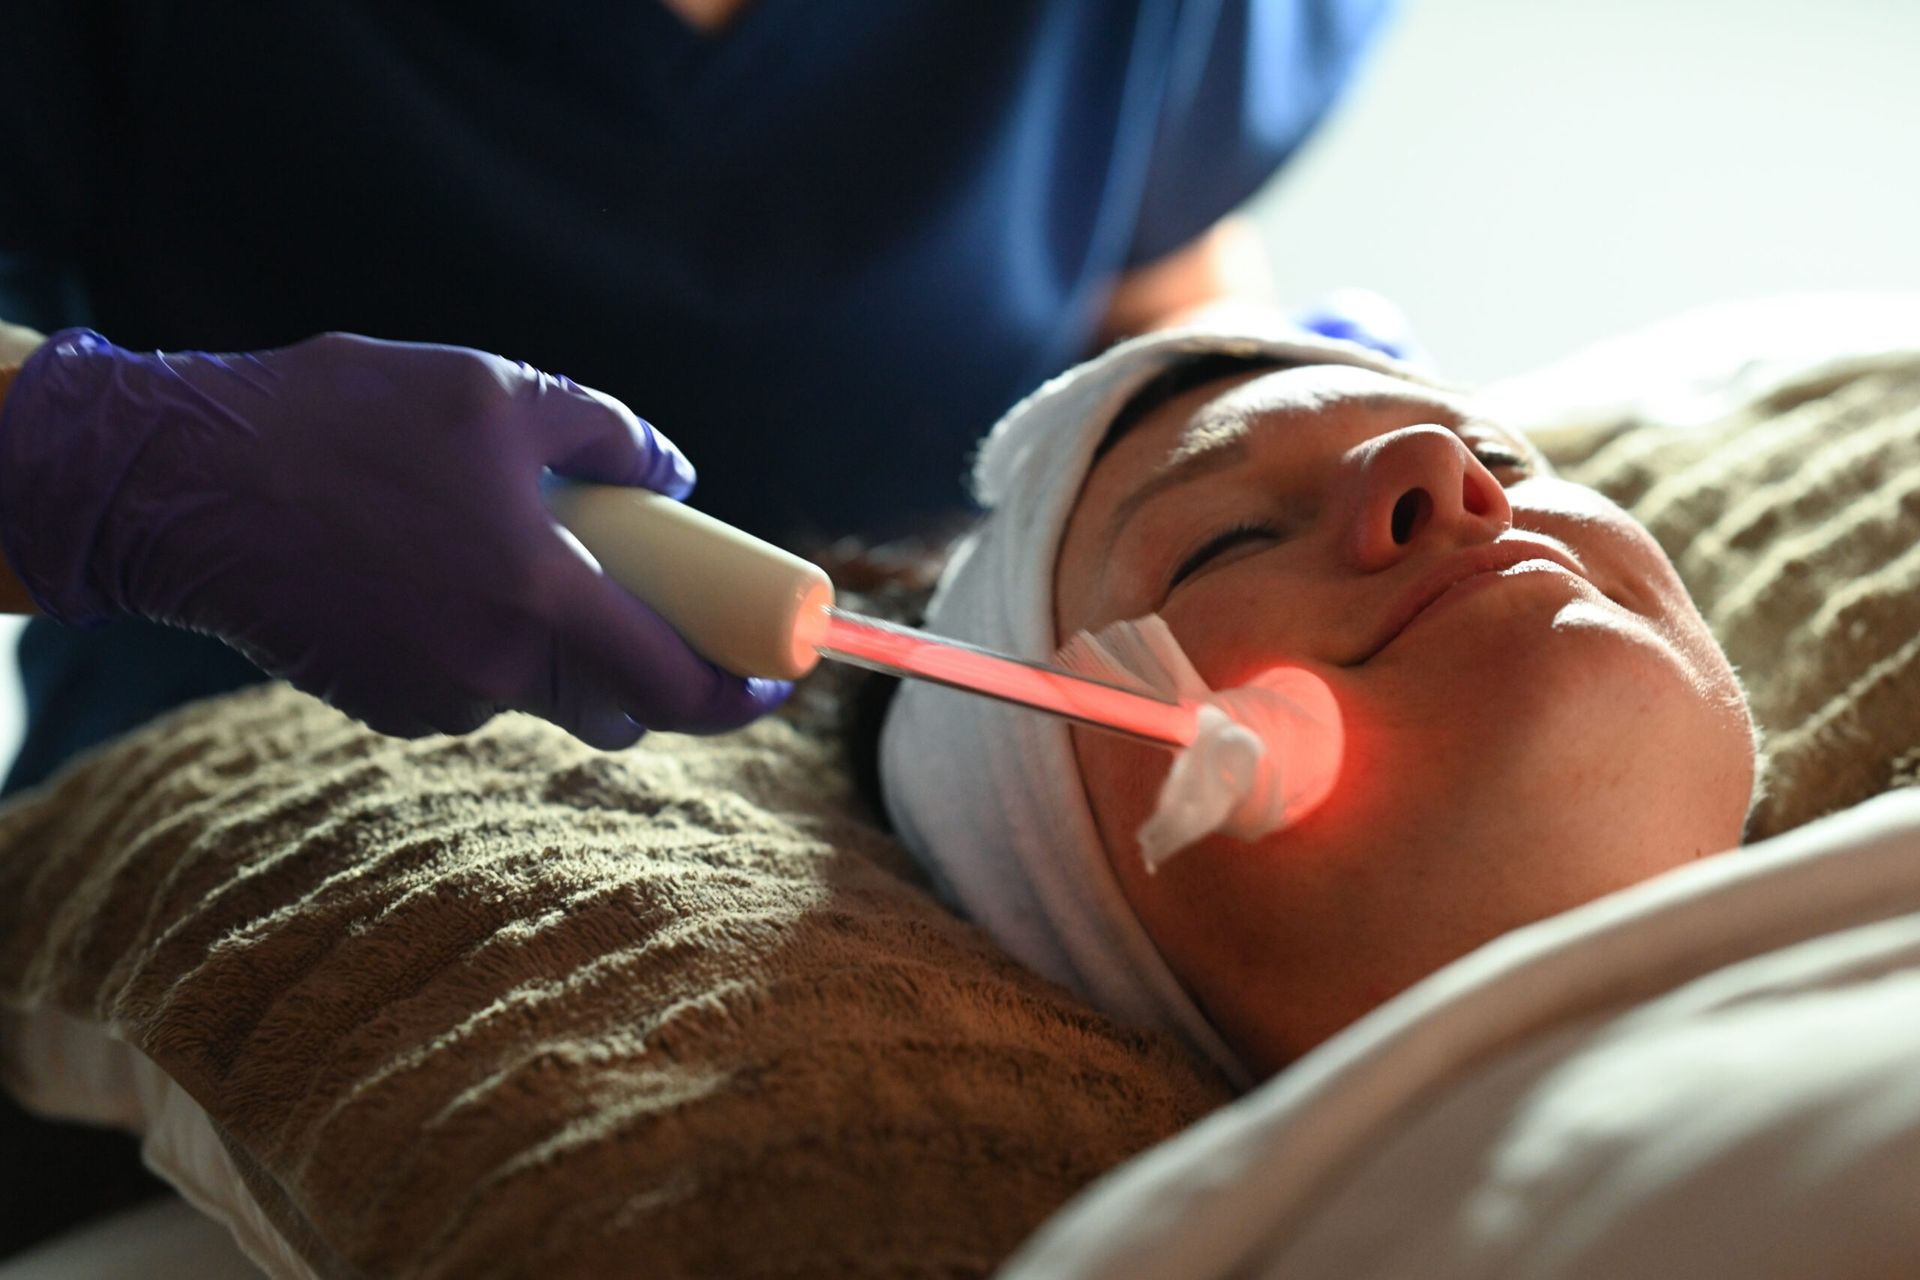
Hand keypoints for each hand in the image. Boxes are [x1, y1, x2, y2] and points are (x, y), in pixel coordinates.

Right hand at [0, 329, 789, 744]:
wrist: (180, 484)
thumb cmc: (342, 420)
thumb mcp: (493, 390)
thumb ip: (609, 435)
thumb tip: (676, 479)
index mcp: (537, 597)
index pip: (674, 685)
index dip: (739, 693)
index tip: (775, 680)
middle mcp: (493, 667)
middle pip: (619, 704)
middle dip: (651, 667)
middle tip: (653, 605)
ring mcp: (433, 697)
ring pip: (542, 691)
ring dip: (562, 645)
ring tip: (517, 552)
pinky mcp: (384, 704)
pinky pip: (473, 685)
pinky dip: (488, 643)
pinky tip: (440, 572)